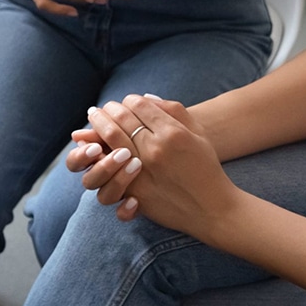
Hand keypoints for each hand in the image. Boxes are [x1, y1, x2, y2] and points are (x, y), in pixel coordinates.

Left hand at [75, 95, 235, 228]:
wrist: (211, 209)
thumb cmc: (206, 168)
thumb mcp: (199, 134)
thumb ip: (174, 111)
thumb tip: (145, 97)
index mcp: (173, 133)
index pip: (140, 106)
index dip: (128, 101)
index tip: (125, 102)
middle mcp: (156, 148)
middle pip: (122, 119)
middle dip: (109, 110)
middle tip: (103, 108)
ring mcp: (143, 170)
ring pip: (112, 138)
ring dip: (99, 124)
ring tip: (95, 118)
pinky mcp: (134, 189)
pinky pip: (110, 167)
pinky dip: (100, 151)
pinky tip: (97, 145)